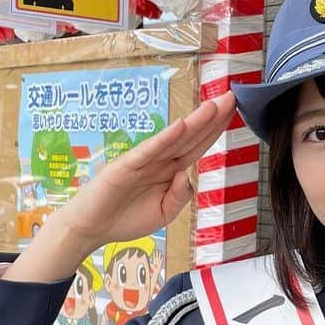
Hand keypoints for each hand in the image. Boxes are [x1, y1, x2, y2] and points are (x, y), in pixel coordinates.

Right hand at [58, 90, 236, 251]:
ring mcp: (143, 161)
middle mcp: (159, 161)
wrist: (92, 228)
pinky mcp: (126, 165)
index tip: (232, 111)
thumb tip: (186, 175)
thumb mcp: (163, 214)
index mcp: (170, 171)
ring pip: (174, 139)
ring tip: (213, 106)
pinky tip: (180, 126)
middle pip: (191, 136)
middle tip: (231, 96)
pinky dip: (165, 138)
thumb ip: (179, 196)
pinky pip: (149, 150)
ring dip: (194, 122)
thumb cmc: (125, 218)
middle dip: (212, 117)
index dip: (215, 129)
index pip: (197, 146)